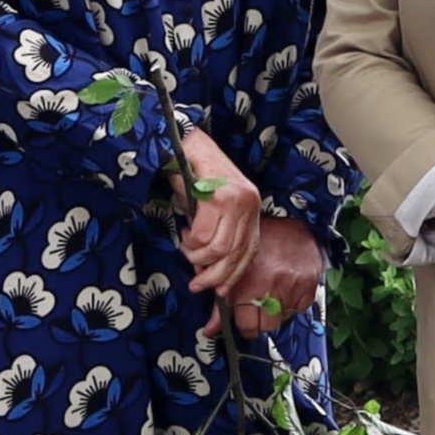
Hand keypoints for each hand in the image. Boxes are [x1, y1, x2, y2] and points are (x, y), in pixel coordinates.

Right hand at [174, 126, 262, 305]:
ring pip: (219, 249)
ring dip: (197, 257)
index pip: (249, 252)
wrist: (183, 142)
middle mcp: (249, 205)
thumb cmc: (194, 173)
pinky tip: (184, 232)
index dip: (234, 276)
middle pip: (235, 255)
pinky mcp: (218, 197)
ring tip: (186, 248)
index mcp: (251, 208)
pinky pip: (202, 235)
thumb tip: (207, 268)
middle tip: (196, 284)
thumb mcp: (212, 207)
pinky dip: (190, 241)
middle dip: (214, 276)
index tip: (219, 291)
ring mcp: (235, 201)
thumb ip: (216, 233)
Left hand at [227, 209, 325, 336]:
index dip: (243, 324)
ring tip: (271, 290)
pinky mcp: (309, 287)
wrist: (293, 220)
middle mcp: (271, 285)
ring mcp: (293, 287)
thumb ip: (220, 302)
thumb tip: (211, 329)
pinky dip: (292, 303)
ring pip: (282, 320)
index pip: (246, 326)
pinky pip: (299, 309)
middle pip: (265, 326)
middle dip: (258, 320)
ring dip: (275, 310)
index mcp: (248, 282)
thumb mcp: (234, 269)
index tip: (243, 318)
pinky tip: (286, 286)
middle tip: (256, 306)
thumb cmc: (262, 242)